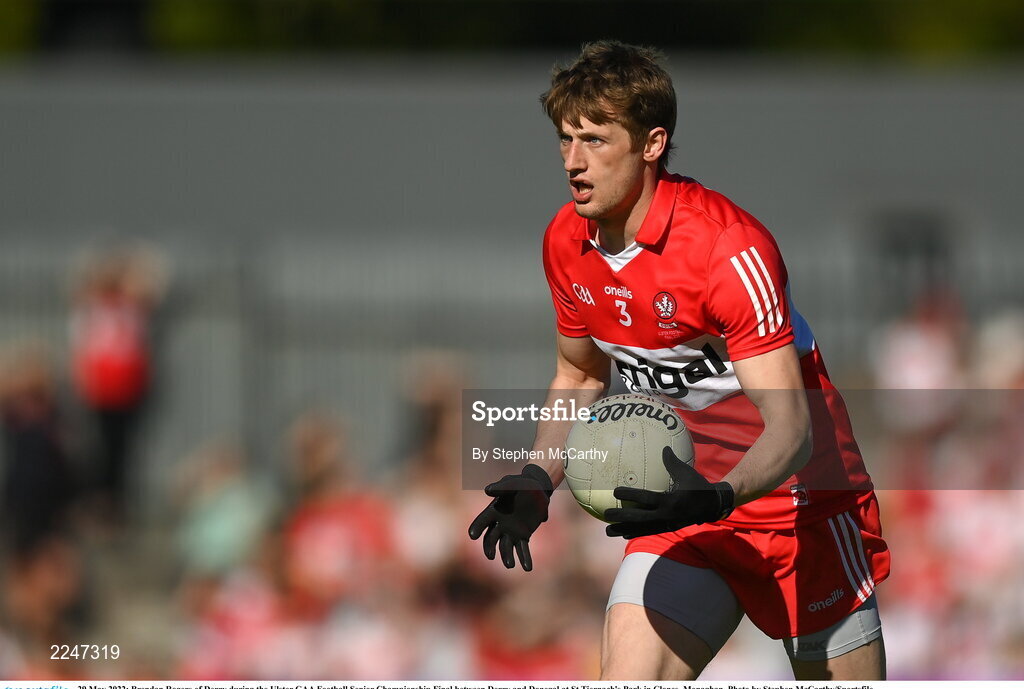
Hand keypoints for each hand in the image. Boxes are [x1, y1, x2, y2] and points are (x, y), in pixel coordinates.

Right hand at [468, 463, 552, 570]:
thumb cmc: (523, 484)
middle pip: (491, 539)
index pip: (482, 521)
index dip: (477, 527)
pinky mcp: (523, 536)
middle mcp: (500, 524)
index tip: (472, 535)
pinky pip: (522, 549)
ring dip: (506, 557)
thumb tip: (487, 490)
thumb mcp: (513, 483)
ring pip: (505, 547)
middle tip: (491, 556)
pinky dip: (525, 559)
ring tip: (510, 565)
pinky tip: (527, 568)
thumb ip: (502, 487)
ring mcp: (511, 531)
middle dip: (489, 548)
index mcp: (494, 511)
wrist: (539, 489)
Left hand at [604, 447, 733, 537]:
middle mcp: (667, 516)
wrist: (713, 506)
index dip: (630, 495)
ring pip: (641, 529)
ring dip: (624, 530)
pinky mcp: (668, 529)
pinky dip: (635, 533)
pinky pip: (648, 531)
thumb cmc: (698, 486)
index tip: (615, 491)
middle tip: (605, 515)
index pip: (646, 498)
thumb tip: (663, 448)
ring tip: (608, 531)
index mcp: (671, 501)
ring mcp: (667, 524)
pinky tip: (623, 533)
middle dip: (622, 518)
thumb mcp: (686, 473)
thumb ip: (672, 462)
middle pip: (640, 518)